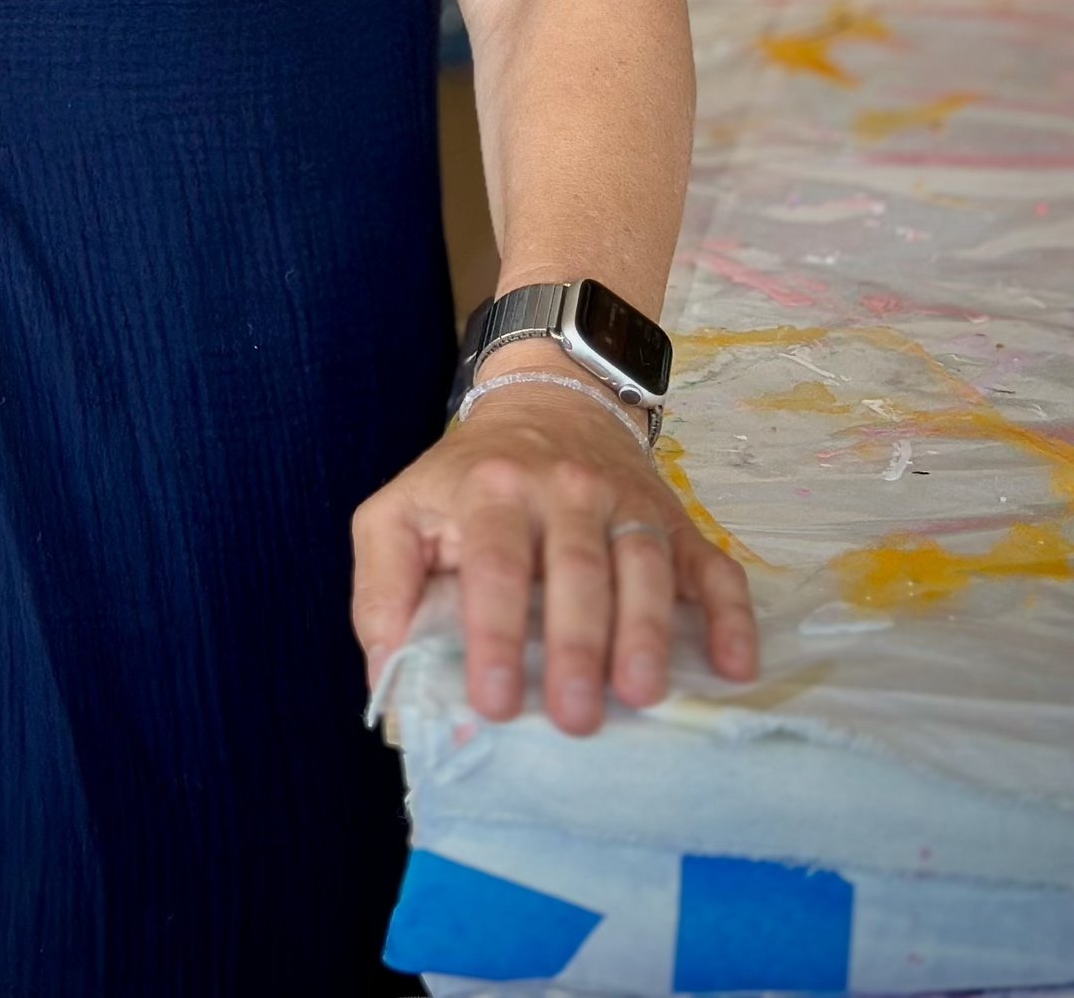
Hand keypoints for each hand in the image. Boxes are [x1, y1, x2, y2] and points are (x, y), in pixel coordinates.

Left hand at [351, 374, 757, 733]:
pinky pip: (713, 565)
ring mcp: (626, 502)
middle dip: (576, 645)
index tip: (492, 702)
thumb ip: (382, 590)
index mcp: (490, 490)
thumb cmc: (464, 482)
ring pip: (643, 564)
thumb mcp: (398, 515)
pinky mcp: (676, 520)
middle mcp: (563, 490)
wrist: (546, 402)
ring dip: (647, 632)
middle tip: (574, 718)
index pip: (493, 561)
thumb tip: (389, 680)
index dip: (494, 632)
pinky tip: (738, 667)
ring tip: (641, 696)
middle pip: (575, 567)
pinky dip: (732, 615)